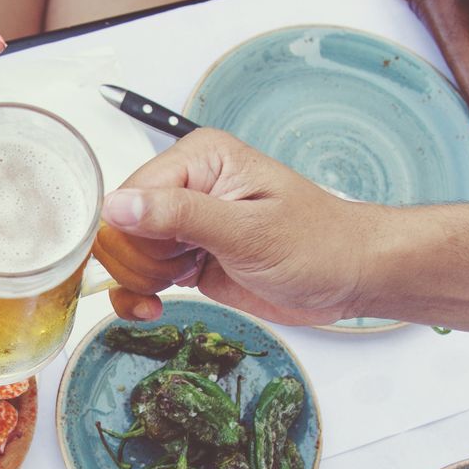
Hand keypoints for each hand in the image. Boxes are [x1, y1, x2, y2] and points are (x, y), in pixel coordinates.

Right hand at [94, 129, 381, 325]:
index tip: (161, 260)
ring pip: (126, 254)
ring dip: (140, 282)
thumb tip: (118, 205)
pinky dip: (138, 296)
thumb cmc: (317, 244)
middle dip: (140, 261)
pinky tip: (153, 308)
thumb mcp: (248, 231)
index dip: (132, 234)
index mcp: (200, 160)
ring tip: (179, 286)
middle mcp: (186, 186)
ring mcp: (184, 224)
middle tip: (180, 272)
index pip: (130, 193)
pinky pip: (140, 275)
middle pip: (121, 226)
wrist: (349, 278)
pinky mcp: (186, 258)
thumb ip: (180, 216)